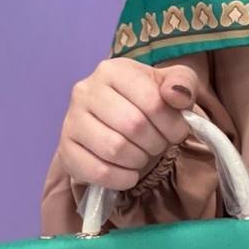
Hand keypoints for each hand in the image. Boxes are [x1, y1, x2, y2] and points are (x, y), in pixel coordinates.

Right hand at [56, 57, 198, 190]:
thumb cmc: (150, 101)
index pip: (152, 101)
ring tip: (143, 155)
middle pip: (133, 125)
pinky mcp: (66, 151)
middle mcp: (85, 90)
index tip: (177, 131)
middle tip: (159, 144)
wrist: (121, 123)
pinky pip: (97, 172)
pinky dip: (121, 178)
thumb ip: (183, 83)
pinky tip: (129, 173)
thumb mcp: (173, 84)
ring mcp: (71, 120)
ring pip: (115, 149)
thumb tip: (176, 94)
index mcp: (113, 70)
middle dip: (156, 142)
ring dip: (139, 160)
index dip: (173, 124)